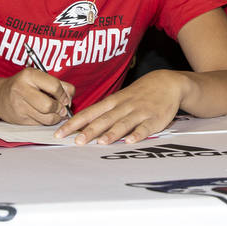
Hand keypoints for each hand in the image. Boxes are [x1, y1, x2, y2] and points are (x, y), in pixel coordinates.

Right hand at [0, 68, 73, 124]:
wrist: (0, 96)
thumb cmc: (25, 85)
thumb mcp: (40, 77)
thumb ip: (60, 85)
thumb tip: (70, 98)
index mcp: (29, 75)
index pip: (54, 86)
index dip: (64, 95)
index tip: (65, 98)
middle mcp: (21, 89)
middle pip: (49, 106)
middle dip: (60, 109)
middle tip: (61, 108)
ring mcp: (19, 106)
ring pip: (46, 118)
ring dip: (56, 118)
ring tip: (56, 113)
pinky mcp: (19, 119)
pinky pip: (40, 124)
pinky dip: (47, 121)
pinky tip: (45, 116)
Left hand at [54, 70, 183, 144]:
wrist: (167, 82)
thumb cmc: (139, 94)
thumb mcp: (120, 98)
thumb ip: (104, 111)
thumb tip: (81, 124)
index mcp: (113, 101)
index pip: (90, 112)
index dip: (74, 123)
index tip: (59, 133)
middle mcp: (124, 106)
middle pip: (104, 119)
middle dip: (89, 130)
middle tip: (76, 141)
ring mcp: (139, 112)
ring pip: (123, 123)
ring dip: (111, 133)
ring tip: (100, 143)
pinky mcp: (154, 119)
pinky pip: (145, 128)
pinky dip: (137, 134)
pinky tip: (130, 141)